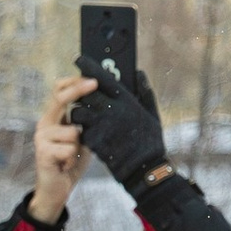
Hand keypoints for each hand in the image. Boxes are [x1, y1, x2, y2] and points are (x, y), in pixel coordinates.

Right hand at [27, 74, 93, 222]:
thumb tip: (102, 108)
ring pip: (72, 131)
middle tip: (94, 83)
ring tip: (71, 158)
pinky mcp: (43, 152)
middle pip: (60, 99)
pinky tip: (66, 166)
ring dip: (79, 147)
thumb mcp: (82, 141)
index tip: (92, 79)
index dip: (73, 84)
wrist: (56, 190)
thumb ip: (86, 125)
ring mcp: (42, 137)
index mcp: (53, 118)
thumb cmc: (70, 164)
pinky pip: (69, 149)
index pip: (58, 92)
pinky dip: (73, 160)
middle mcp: (44, 123)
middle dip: (78, 90)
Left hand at [74, 59, 168, 194]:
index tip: (79, 59)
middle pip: (85, 93)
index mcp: (126, 101)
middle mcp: (112, 111)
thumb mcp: (152, 114)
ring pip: (78, 112)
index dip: (88, 66)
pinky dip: (84, 131)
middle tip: (80, 93)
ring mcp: (102, 127)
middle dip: (80, 92)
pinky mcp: (95, 142)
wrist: (145, 170)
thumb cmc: (150, 142)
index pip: (102, 77)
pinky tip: (91, 134)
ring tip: (86, 115)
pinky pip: (82, 131)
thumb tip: (138, 72)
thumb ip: (145, 92)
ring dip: (79, 112)